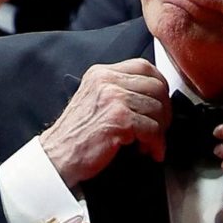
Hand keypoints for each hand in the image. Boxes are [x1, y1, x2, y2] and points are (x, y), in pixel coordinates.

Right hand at [40, 58, 170, 187]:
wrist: (57, 156)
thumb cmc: (76, 134)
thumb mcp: (94, 99)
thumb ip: (118, 90)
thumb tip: (154, 97)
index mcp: (101, 73)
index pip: (144, 66)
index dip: (160, 85)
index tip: (162, 103)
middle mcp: (107, 81)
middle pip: (156, 86)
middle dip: (165, 111)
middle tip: (160, 128)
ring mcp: (113, 98)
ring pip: (157, 108)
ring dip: (160, 131)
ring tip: (150, 143)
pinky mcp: (118, 119)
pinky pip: (152, 128)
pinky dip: (156, 144)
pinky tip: (149, 151)